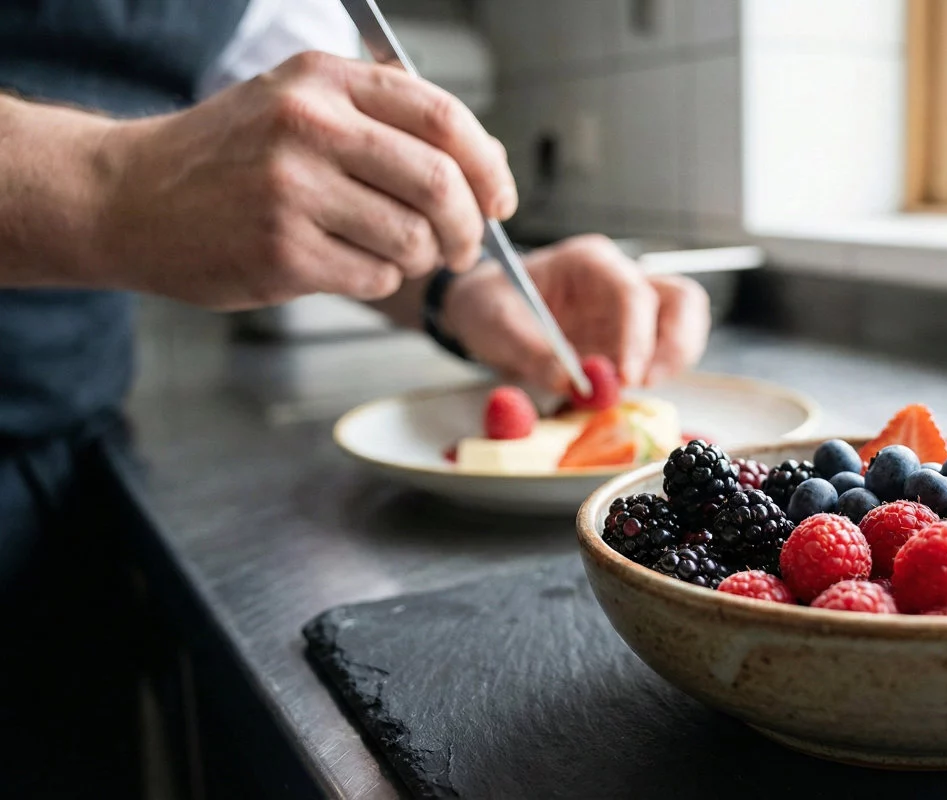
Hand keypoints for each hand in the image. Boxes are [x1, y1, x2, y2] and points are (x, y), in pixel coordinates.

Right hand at [96, 51, 515, 309]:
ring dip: (421, 259)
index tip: (501, 199)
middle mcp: (310, 127)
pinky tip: (346, 265)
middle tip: (465, 247)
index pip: (443, 116)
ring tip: (395, 254)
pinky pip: (374, 277)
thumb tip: (485, 163)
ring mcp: (292, 191)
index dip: (489, 165)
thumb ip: (385, 121)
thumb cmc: (227, 157)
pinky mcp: (280, 252)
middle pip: (441, 183)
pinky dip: (378, 279)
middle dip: (470, 228)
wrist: (128, 196)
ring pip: (413, 239)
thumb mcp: (298, 104)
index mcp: (325, 81)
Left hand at [439, 235, 710, 391]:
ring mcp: (630, 310)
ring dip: (674, 361)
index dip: (637, 336)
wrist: (484, 313)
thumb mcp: (495, 324)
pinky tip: (625, 391)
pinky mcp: (631, 339)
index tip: (626, 377)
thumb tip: (569, 381)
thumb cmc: (491, 305)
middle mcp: (620, 280)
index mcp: (589, 263)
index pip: (633, 292)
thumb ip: (530, 351)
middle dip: (676, 346)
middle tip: (646, 383)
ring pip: (684, 324)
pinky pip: (663, 353)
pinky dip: (655, 374)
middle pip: (681, 301)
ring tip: (639, 389)